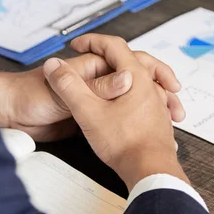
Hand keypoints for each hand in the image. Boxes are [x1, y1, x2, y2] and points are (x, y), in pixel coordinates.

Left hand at [0, 43, 182, 141]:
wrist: (10, 114)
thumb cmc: (30, 93)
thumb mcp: (66, 92)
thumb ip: (96, 87)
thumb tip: (127, 80)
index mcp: (92, 65)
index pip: (131, 62)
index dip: (154, 71)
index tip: (171, 85)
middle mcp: (97, 78)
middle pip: (136, 79)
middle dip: (159, 90)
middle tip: (177, 108)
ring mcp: (95, 97)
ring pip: (131, 98)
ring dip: (150, 107)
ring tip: (170, 121)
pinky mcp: (91, 115)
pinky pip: (117, 114)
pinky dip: (134, 120)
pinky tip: (148, 132)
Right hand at [44, 35, 187, 190]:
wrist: (151, 172)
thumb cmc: (125, 143)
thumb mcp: (87, 112)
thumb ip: (69, 86)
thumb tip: (54, 66)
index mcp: (134, 76)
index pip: (113, 45)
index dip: (92, 41)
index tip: (77, 44)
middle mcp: (150, 85)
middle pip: (134, 56)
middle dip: (113, 51)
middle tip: (96, 52)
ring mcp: (157, 102)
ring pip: (146, 75)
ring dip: (129, 69)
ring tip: (116, 72)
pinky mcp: (158, 118)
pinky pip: (150, 94)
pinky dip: (138, 89)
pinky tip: (129, 102)